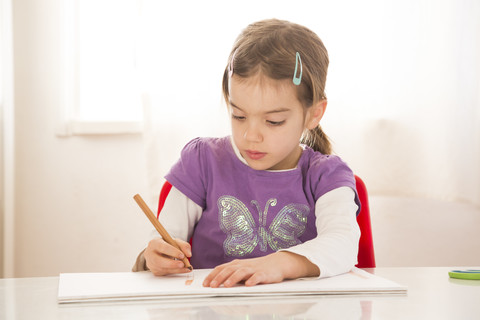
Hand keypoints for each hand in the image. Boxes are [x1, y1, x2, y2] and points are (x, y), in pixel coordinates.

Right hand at [144, 237, 191, 275]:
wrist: (157, 251)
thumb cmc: (166, 245)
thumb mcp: (174, 241)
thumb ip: (183, 245)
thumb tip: (189, 254)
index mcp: (154, 243)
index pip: (163, 247)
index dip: (173, 252)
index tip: (182, 255)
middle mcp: (150, 254)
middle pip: (159, 261)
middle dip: (172, 264)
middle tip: (182, 264)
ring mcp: (151, 264)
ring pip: (163, 269)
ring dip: (176, 269)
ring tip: (187, 268)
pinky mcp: (155, 271)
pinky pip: (166, 273)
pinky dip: (176, 271)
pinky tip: (183, 270)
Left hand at [203, 251, 319, 287]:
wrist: (276, 263)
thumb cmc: (256, 268)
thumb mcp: (241, 269)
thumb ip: (230, 274)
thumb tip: (214, 282)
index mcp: (236, 264)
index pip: (221, 268)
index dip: (212, 276)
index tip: (205, 284)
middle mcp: (243, 265)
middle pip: (229, 270)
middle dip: (219, 278)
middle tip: (212, 286)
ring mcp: (253, 269)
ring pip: (241, 272)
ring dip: (233, 279)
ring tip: (226, 285)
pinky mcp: (263, 274)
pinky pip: (257, 276)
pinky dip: (253, 280)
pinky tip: (248, 285)